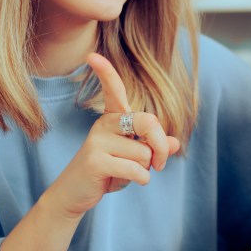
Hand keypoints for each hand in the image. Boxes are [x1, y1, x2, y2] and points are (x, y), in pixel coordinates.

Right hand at [42, 53, 180, 218]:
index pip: (112, 90)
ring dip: (144, 171)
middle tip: (160, 163)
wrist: (74, 195)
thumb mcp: (131, 158)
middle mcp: (104, 125)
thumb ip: (152, 148)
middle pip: (148, 122)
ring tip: (123, 174)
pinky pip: (136, 170)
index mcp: (112, 119)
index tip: (91, 55)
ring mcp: (97, 141)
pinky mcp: (96, 160)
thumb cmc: (105, 173)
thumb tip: (176, 143)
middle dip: (161, 146)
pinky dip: (139, 180)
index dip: (105, 72)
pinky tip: (120, 182)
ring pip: (145, 154)